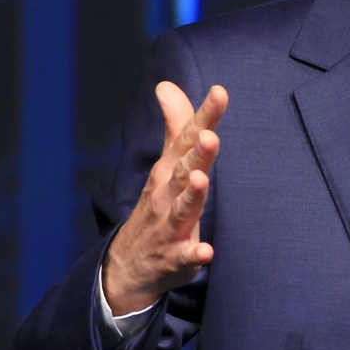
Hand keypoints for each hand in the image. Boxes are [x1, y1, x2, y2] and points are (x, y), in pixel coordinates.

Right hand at [102, 82, 228, 315]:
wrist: (129, 265)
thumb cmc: (157, 206)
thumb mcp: (167, 164)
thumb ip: (177, 125)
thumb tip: (167, 84)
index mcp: (170, 171)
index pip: (187, 138)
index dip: (205, 116)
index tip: (220, 92)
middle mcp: (166, 195)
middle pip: (184, 171)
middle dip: (197, 154)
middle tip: (210, 136)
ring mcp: (169, 227)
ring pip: (181, 210)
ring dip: (192, 196)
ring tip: (202, 179)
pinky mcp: (175, 259)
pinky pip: (185, 257)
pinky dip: (194, 254)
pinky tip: (206, 251)